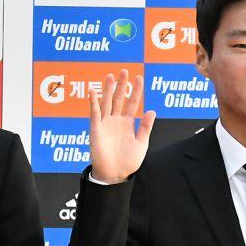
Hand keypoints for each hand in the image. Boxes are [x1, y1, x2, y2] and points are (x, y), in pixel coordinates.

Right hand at [89, 68, 154, 183]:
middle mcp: (115, 121)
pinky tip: (93, 91)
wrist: (115, 175)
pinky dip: (93, 102)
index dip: (135, 91)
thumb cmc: (128, 162)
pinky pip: (94, 114)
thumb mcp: (141, 142)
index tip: (139, 78)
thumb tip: (151, 110)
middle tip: (124, 71)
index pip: (132, 103)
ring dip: (108, 89)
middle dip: (121, 85)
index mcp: (127, 124)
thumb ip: (145, 127)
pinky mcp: (96, 130)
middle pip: (118, 99)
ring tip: (110, 76)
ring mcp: (105, 124)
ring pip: (106, 103)